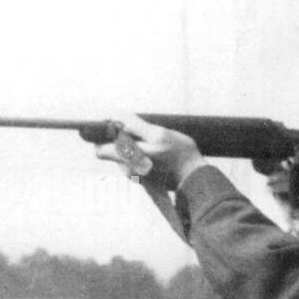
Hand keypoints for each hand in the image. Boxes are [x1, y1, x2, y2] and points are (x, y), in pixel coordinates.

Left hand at [93, 115, 207, 191]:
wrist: (197, 180)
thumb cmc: (181, 155)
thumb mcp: (159, 134)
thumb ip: (135, 125)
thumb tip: (114, 117)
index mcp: (129, 159)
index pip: (101, 149)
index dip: (104, 136)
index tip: (115, 126)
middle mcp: (128, 170)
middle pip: (111, 151)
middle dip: (120, 139)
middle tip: (138, 132)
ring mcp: (136, 177)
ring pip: (123, 157)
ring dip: (132, 146)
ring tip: (153, 143)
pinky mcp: (144, 181)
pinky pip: (134, 164)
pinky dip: (140, 155)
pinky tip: (157, 153)